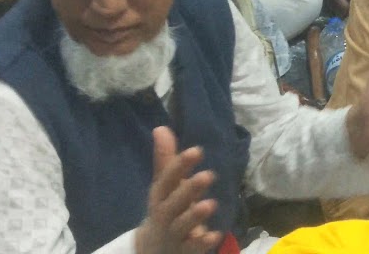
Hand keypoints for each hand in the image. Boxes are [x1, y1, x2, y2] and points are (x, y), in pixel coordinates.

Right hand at [136, 127, 220, 253]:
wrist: (153, 249)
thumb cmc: (165, 210)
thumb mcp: (164, 187)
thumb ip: (166, 160)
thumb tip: (161, 128)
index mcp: (160, 196)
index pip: (166, 179)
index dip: (179, 165)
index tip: (196, 151)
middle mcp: (163, 215)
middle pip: (173, 203)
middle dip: (188, 190)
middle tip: (208, 175)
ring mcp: (173, 235)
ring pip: (182, 226)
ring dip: (195, 216)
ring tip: (211, 204)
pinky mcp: (184, 251)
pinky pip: (192, 248)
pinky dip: (203, 243)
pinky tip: (216, 235)